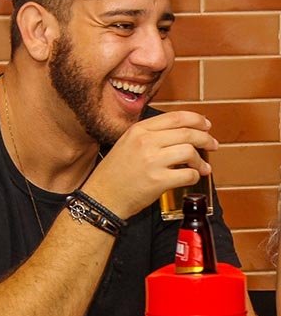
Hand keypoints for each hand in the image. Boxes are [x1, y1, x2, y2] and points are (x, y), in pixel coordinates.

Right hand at [84, 110, 217, 219]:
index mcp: (139, 130)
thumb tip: (178, 133)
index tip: (206, 125)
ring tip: (203, 167)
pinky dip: (194, 176)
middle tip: (212, 145)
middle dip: (205, 138)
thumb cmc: (114, 174)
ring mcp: (152, 161)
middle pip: (187, 133)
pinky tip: (192, 178)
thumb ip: (148, 136)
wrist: (102, 198)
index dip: (196, 120)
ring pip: (190, 152)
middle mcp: (146, 142)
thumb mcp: (126, 144)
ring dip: (201, 160)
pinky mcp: (158, 181)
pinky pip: (187, 174)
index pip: (176, 117)